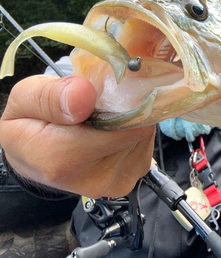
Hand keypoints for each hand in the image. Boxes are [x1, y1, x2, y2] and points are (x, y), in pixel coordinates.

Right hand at [0, 75, 155, 197]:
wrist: (32, 157)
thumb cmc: (28, 126)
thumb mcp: (25, 98)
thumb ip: (51, 95)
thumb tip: (83, 95)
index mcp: (63, 159)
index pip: (122, 126)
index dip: (122, 101)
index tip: (105, 89)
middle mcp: (93, 178)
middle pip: (136, 129)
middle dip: (125, 109)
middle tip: (100, 102)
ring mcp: (114, 183)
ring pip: (143, 137)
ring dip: (128, 121)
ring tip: (101, 118)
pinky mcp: (127, 179)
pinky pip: (144, 146)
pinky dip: (131, 133)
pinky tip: (110, 131)